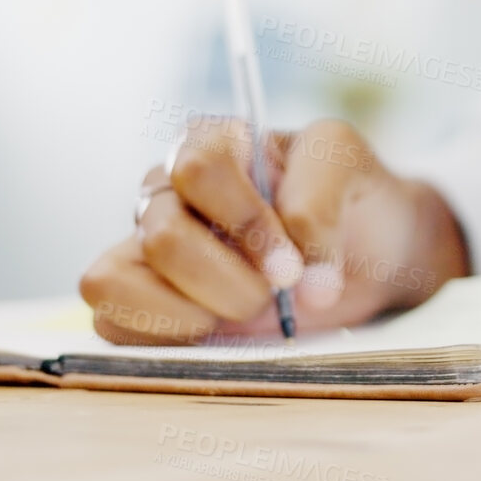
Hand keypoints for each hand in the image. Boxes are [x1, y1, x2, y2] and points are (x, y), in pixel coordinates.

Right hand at [80, 117, 469, 344]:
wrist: (372, 250)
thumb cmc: (352, 199)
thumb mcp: (351, 168)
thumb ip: (319, 201)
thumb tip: (300, 282)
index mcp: (214, 144)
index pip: (199, 169)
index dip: (246, 225)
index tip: (293, 267)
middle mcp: (168, 190)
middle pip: (163, 234)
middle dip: (233, 281)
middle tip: (278, 292)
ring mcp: (144, 245)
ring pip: (114, 279)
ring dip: (195, 311)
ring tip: (247, 310)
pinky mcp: (136, 300)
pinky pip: (108, 321)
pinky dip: (163, 337)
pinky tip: (214, 333)